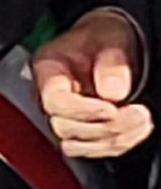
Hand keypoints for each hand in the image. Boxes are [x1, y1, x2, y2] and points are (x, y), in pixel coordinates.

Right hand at [35, 9, 151, 158]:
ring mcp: (62, 115)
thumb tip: (112, 91)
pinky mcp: (80, 130)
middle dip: (106, 127)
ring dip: (114, 140)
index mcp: (48, 69)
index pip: (54, 100)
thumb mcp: (110, 39)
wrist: (106, 46)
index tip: (112, 107)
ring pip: (77, 144)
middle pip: (64, 126)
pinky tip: (134, 129)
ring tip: (140, 121)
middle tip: (138, 114)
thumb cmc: (102, 39)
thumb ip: (111, 63)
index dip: (83, 110)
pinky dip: (117, 144)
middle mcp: (48, 96)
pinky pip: (92, 149)